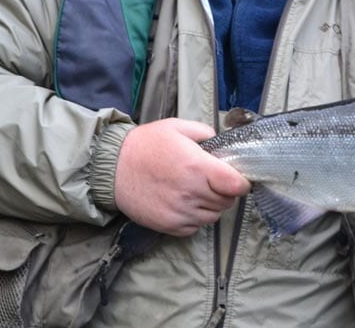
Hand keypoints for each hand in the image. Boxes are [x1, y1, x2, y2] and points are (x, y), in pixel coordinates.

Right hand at [114, 118, 250, 235]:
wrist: (112, 168)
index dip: (242, 182)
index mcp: (198, 167)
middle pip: (227, 201)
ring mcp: (180, 212)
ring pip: (213, 216)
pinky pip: (195, 227)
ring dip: (212, 205)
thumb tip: (220, 143)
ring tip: (198, 191)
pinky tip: (186, 203)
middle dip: (226, 191)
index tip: (237, 177)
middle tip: (213, 180)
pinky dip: (196, 218)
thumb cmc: (145, 145)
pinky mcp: (169, 226)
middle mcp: (192, 193)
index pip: (236, 185)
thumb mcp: (177, 127)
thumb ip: (205, 133)